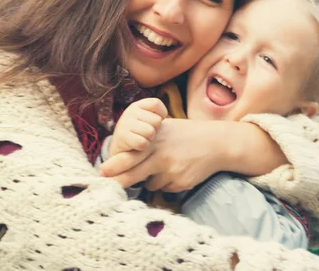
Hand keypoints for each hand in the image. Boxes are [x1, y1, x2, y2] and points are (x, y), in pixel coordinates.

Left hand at [101, 118, 228, 191]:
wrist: (216, 143)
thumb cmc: (186, 134)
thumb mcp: (165, 129)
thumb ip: (145, 140)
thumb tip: (121, 156)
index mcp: (155, 141)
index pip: (131, 155)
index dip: (115, 165)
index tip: (102, 172)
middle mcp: (162, 156)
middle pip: (134, 175)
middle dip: (119, 182)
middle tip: (106, 186)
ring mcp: (172, 171)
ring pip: (150, 184)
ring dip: (151, 179)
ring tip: (165, 165)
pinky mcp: (181, 183)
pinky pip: (164, 188)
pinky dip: (165, 182)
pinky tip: (176, 170)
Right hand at [109, 98, 166, 156]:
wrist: (121, 147)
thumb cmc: (140, 132)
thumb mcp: (148, 119)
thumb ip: (157, 113)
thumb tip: (161, 119)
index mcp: (137, 105)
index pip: (156, 103)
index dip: (161, 114)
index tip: (155, 121)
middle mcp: (130, 112)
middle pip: (157, 120)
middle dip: (155, 129)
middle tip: (146, 133)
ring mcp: (124, 124)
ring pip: (150, 132)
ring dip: (149, 139)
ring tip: (142, 138)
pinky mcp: (122, 137)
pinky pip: (142, 143)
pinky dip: (143, 146)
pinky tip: (137, 145)